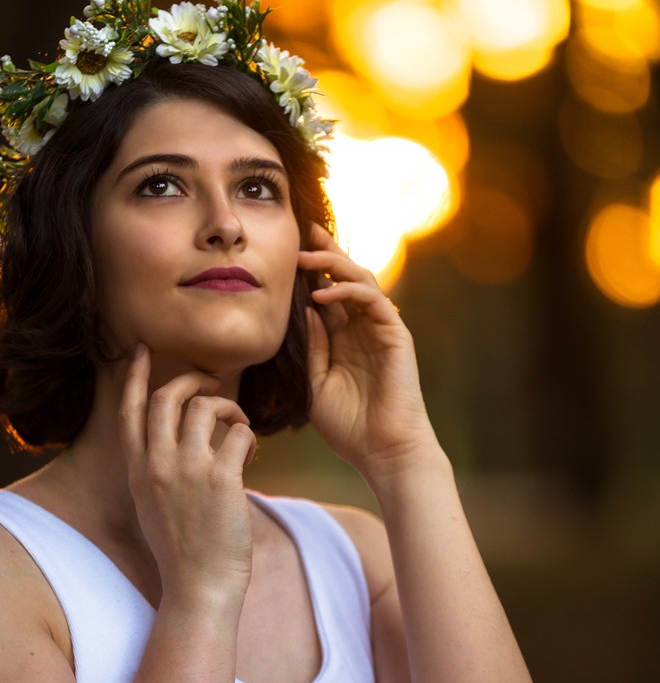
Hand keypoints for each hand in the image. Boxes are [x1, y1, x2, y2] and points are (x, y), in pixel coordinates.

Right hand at [118, 344, 256, 603]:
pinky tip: (249, 456)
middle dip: (191, 379)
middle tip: (212, 381)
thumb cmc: (184, 553)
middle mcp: (157, 465)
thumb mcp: (153, 508)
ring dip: (228, 407)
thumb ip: (158, 472)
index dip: (134, 375)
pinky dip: (248, 436)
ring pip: (205, 407)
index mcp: (137, 471)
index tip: (141, 350)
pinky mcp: (221, 480)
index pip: (128, 410)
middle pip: (166, 397)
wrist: (200, 589)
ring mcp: (188, 471)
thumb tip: (181, 439)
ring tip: (239, 425)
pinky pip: (239, 433)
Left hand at [298, 222, 438, 480]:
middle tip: (303, 230)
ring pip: (362, 281)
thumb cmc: (349, 427)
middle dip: (326, 252)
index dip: (310, 271)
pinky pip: (373, 301)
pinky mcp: (396, 335)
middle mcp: (364, 329)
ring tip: (305, 256)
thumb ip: (312, 348)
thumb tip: (306, 310)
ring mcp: (382, 330)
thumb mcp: (315, 384)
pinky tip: (323, 293)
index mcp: (344, 339)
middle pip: (346, 277)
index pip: (326, 294)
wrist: (383, 452)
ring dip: (334, 264)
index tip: (286, 252)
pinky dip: (349, 291)